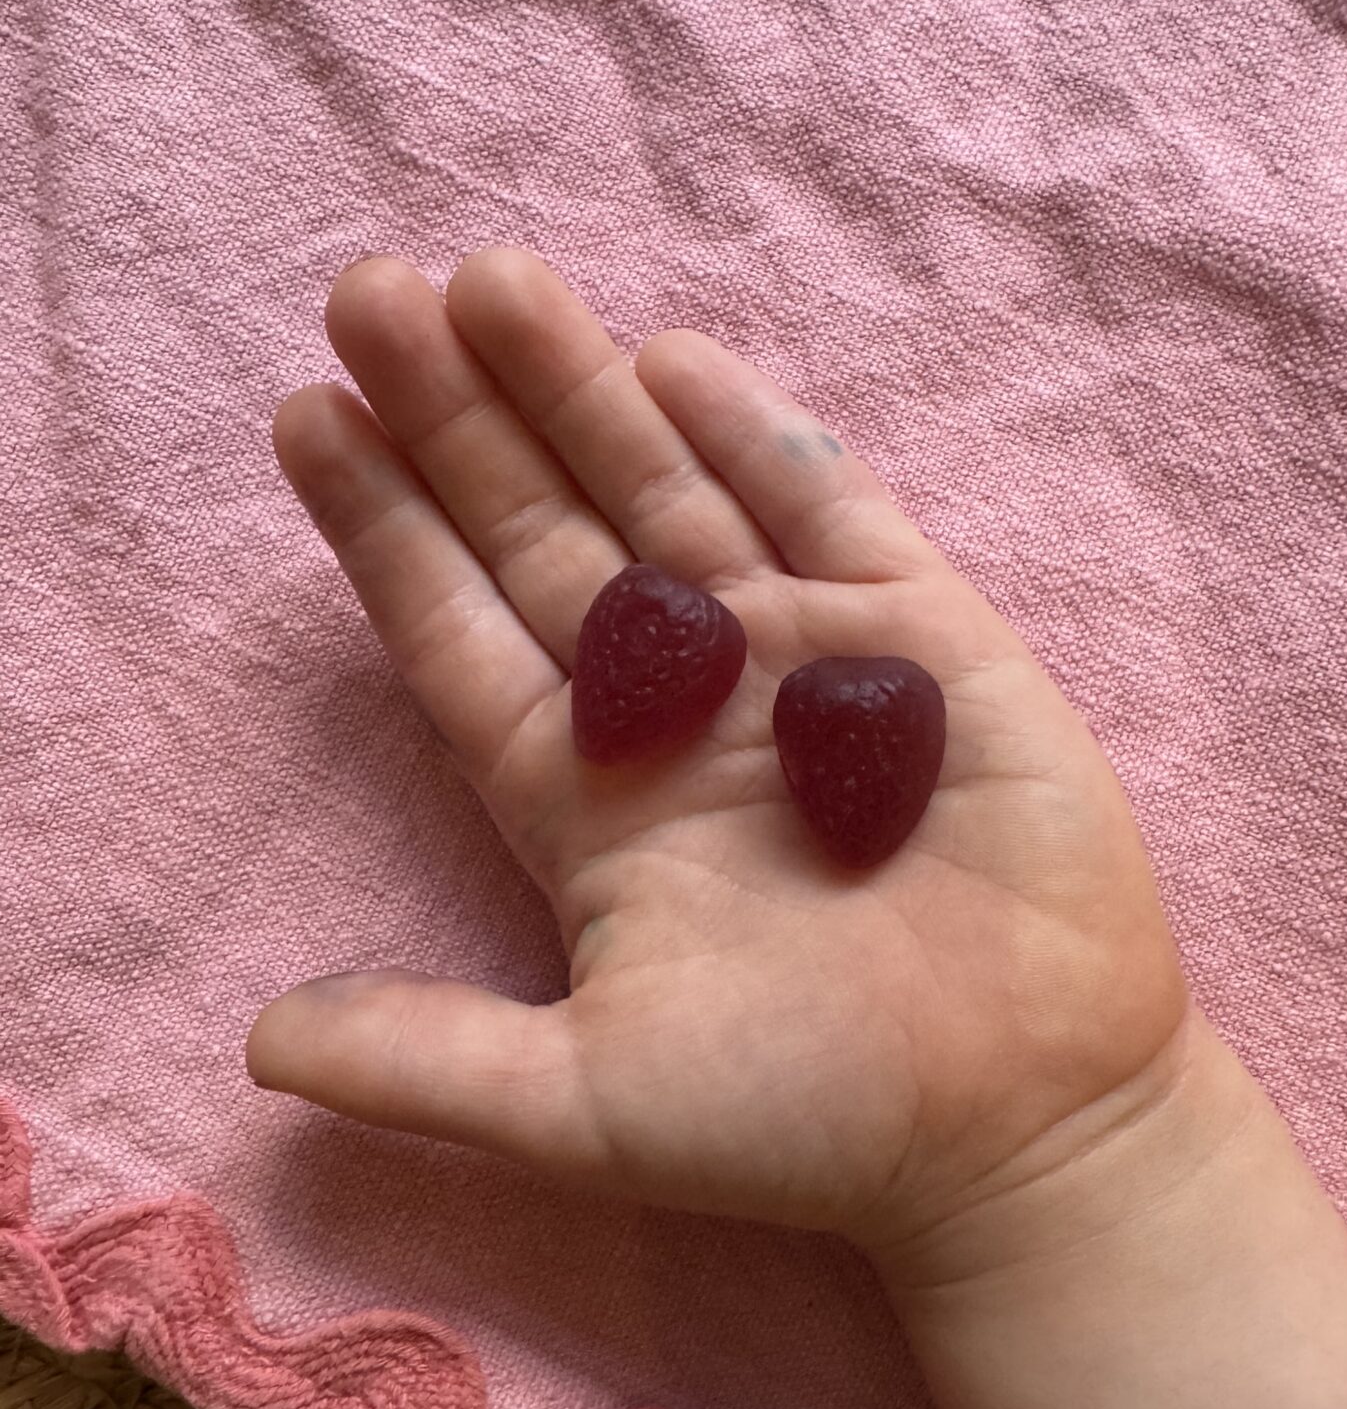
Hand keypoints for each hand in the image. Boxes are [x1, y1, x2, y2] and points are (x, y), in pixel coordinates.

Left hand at [249, 249, 1189, 1261]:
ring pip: (665, 495)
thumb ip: (426, 1059)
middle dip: (459, 419)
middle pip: (544, 534)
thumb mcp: (590, 1106)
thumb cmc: (811, 1124)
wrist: (1027, 1125)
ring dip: (578, 392)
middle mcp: (679, 712)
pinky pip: (822, 511)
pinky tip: (669, 362)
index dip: (383, 531)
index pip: (459, 634)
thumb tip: (257, 1043)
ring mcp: (799, 662)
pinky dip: (751, 437)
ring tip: (486, 283)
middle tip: (367, 292)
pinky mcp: (922, 640)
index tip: (305, 417)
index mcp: (589, 804)